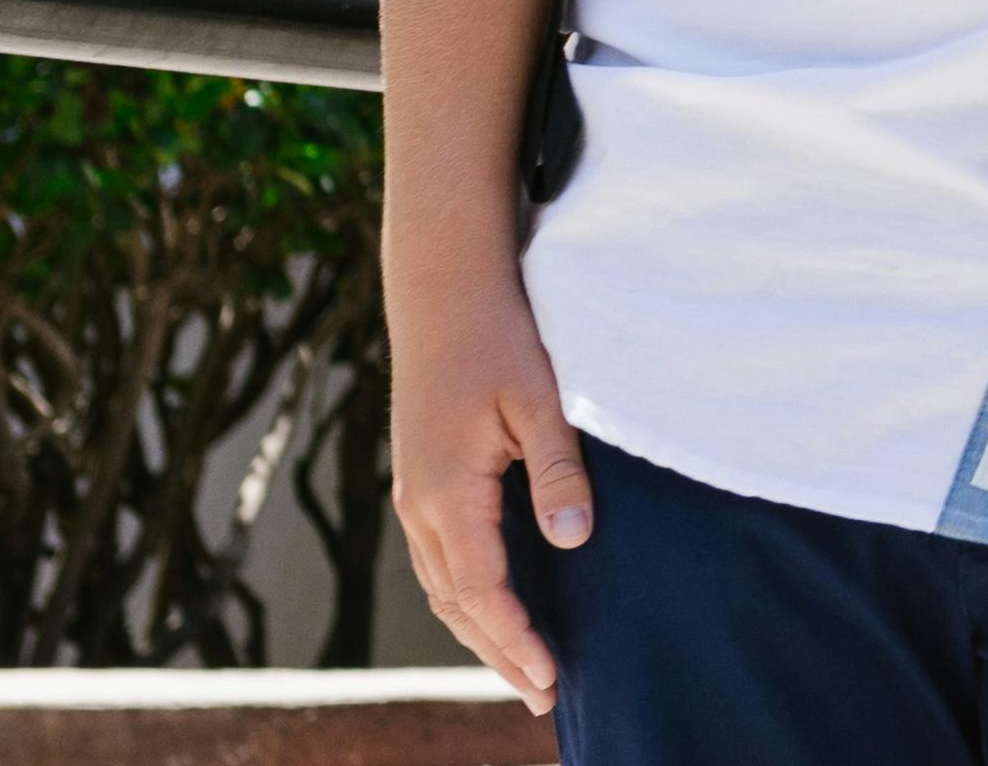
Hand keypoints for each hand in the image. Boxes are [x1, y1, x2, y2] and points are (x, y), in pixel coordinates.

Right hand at [389, 252, 588, 711]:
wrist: (442, 291)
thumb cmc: (497, 337)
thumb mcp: (540, 399)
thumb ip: (557, 469)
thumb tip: (571, 538)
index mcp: (446, 492)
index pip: (482, 590)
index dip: (516, 639)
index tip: (551, 678)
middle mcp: (420, 504)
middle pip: (456, 603)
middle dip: (498, 652)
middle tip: (542, 696)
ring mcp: (415, 494)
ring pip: (443, 585)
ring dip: (480, 630)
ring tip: (522, 667)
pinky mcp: (422, 481)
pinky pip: (442, 558)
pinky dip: (467, 595)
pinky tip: (495, 605)